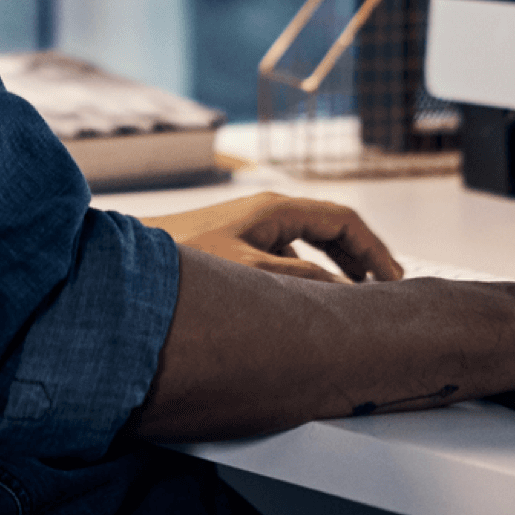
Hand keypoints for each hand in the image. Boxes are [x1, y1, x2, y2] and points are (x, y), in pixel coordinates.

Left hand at [141, 189, 401, 282]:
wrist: (119, 270)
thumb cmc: (177, 265)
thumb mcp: (249, 274)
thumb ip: (300, 281)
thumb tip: (344, 292)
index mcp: (274, 211)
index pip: (343, 221)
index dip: (376, 251)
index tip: (396, 282)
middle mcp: (262, 214)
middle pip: (328, 229)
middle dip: (360, 258)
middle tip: (384, 291)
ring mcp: (245, 229)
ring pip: (306, 243)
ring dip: (334, 267)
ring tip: (352, 299)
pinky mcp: (229, 248)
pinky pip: (284, 256)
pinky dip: (306, 275)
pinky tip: (300, 303)